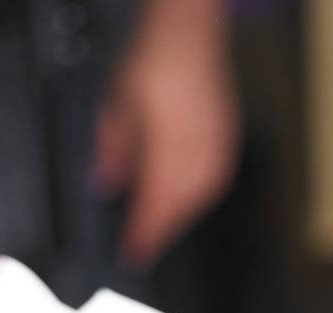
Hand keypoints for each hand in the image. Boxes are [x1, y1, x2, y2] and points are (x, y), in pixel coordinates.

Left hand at [92, 0, 240, 266]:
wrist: (190, 38)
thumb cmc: (156, 64)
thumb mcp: (120, 106)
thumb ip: (113, 149)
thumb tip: (105, 183)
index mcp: (170, 152)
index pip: (156, 208)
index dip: (142, 235)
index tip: (131, 254)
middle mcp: (198, 158)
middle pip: (176, 210)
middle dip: (158, 228)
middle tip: (141, 244)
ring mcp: (217, 156)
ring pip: (193, 201)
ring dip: (174, 215)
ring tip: (157, 225)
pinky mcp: (226, 150)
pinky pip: (208, 186)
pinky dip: (190, 197)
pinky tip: (179, 199)